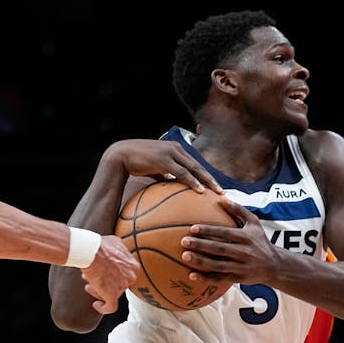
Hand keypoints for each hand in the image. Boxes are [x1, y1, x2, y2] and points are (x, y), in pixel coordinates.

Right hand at [80, 235, 138, 313]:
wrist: (90, 251)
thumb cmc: (99, 246)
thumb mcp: (116, 243)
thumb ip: (121, 252)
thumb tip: (118, 254)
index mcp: (134, 266)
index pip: (125, 276)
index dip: (113, 275)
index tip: (104, 274)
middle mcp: (131, 277)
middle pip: (118, 285)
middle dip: (105, 282)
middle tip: (94, 279)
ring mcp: (122, 287)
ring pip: (112, 294)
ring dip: (99, 291)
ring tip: (89, 285)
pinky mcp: (112, 295)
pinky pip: (110, 308)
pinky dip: (103, 308)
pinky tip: (96, 305)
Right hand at [105, 140, 223, 193]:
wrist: (120, 155)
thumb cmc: (136, 162)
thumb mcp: (154, 167)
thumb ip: (163, 173)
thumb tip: (169, 183)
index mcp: (175, 150)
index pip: (194, 164)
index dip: (206, 176)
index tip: (215, 187)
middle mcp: (176, 149)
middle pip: (198, 166)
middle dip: (212, 180)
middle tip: (223, 192)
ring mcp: (171, 153)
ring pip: (194, 169)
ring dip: (207, 181)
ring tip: (217, 193)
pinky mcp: (164, 160)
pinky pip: (182, 173)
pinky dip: (193, 182)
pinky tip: (200, 191)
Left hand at [179, 199, 275, 284]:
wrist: (274, 266)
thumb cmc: (260, 240)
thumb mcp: (254, 223)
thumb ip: (238, 210)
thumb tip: (221, 198)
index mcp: (245, 237)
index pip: (225, 233)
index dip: (209, 231)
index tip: (192, 228)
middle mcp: (243, 252)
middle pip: (219, 249)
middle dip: (201, 245)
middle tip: (183, 241)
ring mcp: (240, 267)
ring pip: (217, 265)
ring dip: (200, 261)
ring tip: (184, 256)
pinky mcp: (237, 279)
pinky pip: (219, 279)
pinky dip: (205, 278)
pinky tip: (191, 275)